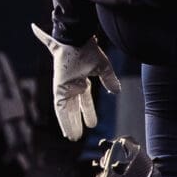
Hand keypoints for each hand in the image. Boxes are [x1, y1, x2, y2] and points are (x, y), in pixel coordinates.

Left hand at [30, 23, 120, 137]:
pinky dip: (63, 119)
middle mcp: (71, 85)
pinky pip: (60, 107)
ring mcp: (64, 87)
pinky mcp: (59, 87)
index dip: (88, 112)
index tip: (91, 124)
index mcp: (80, 80)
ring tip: (72, 138)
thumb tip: (117, 90)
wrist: (75, 38)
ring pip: (66, 110)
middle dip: (76, 121)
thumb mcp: (102, 67)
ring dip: (69, 124)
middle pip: (74, 107)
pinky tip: (65, 130)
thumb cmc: (86, 48)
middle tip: (78, 136)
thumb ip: (108, 79)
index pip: (84, 101)